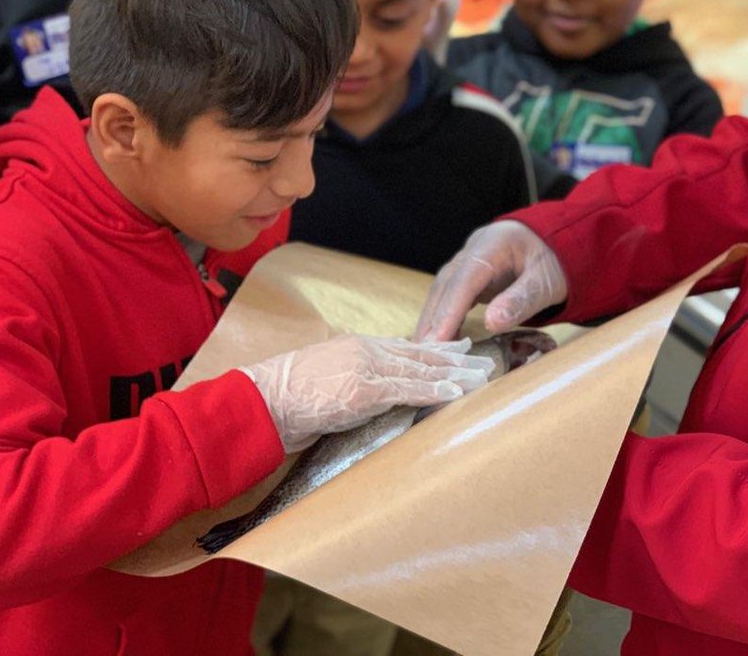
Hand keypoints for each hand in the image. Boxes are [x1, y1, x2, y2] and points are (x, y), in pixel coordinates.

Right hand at [240, 335, 494, 451]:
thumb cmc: (287, 397)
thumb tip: (377, 393)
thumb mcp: (327, 379)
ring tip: (482, 376)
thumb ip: (356, 379)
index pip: (406, 346)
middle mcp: (367, 351)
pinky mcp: (363, 389)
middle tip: (484, 360)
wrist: (263, 401)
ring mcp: (366, 368)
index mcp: (358, 347)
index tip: (460, 348)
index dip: (437, 348)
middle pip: (421, 354)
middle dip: (455, 358)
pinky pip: (407, 389)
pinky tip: (455, 392)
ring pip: (421, 368)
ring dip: (455, 374)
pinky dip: (434, 390)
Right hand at [415, 221, 567, 341]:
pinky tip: (440, 339)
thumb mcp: (546, 281)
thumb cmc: (556, 260)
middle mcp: (473, 250)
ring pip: (443, 290)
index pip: (464, 281)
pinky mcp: (471, 275)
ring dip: (432, 320)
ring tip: (425, 352)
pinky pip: (452, 296)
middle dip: (432, 319)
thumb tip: (491, 323)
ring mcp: (469, 260)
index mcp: (492, 245)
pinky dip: (444, 317)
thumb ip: (521, 299)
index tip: (436, 340)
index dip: (448, 311)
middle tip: (423, 354)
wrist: (561, 242)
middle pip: (445, 285)